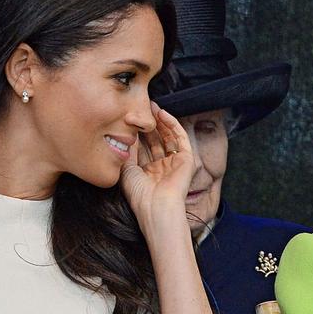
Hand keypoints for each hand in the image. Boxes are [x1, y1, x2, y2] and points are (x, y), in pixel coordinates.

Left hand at [120, 104, 196, 234]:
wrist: (156, 207)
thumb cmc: (140, 195)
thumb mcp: (127, 170)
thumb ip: (128, 151)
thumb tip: (126, 133)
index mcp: (148, 172)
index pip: (144, 147)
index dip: (138, 131)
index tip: (129, 117)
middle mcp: (162, 167)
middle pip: (156, 140)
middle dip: (149, 124)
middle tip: (141, 107)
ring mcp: (175, 163)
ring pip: (169, 137)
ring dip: (160, 121)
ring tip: (151, 106)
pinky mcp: (187, 160)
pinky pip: (181, 138)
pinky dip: (172, 124)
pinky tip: (162, 114)